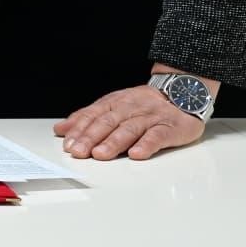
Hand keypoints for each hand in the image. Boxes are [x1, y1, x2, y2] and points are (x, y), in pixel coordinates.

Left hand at [54, 76, 213, 160]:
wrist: (183, 92)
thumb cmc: (144, 104)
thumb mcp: (113, 106)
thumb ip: (88, 117)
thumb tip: (61, 129)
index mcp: (115, 103)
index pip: (93, 115)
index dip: (79, 130)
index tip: (67, 144)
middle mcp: (130, 108)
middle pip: (108, 122)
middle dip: (91, 137)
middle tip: (79, 152)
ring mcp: (150, 117)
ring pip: (129, 129)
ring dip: (113, 142)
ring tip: (100, 154)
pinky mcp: (170, 127)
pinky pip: (157, 136)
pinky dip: (146, 145)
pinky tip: (136, 154)